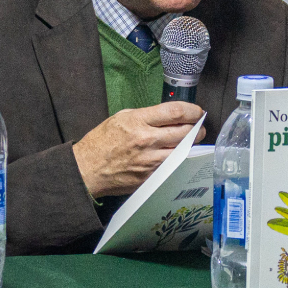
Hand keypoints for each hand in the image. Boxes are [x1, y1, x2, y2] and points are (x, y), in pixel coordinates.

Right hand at [73, 101, 204, 198]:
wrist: (88, 168)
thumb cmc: (102, 141)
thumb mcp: (121, 117)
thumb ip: (146, 115)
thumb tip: (169, 116)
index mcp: (138, 121)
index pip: (175, 112)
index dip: (192, 110)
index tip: (197, 111)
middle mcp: (147, 140)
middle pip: (185, 132)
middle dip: (197, 129)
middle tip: (199, 127)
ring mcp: (150, 161)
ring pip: (183, 151)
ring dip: (192, 146)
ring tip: (192, 142)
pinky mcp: (150, 176)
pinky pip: (172, 167)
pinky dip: (179, 160)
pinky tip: (179, 156)